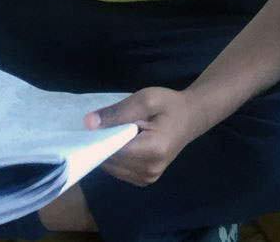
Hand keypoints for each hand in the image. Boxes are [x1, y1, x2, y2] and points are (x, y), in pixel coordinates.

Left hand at [86, 87, 202, 186]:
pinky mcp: (146, 180)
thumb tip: (88, 123)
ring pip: (112, 169)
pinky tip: (121, 143)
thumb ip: (118, 112)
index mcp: (152, 150)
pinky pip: (119, 171)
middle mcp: (150, 170)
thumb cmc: (169, 105)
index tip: (91, 125)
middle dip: (101, 145)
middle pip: (110, 162)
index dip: (98, 138)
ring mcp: (148, 178)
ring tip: (114, 133)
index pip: (112, 150)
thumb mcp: (146, 99)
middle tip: (102, 125)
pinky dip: (115, 158)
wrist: (191, 116)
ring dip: (107, 152)